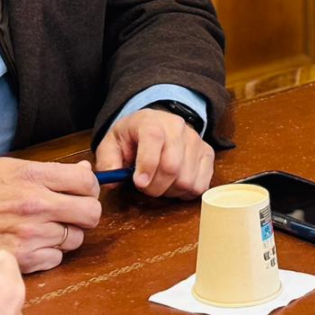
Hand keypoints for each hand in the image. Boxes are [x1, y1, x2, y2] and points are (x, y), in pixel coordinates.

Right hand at [0, 158, 100, 273]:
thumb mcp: (10, 168)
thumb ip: (50, 171)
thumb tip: (84, 170)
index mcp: (33, 176)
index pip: (87, 181)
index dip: (89, 187)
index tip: (82, 191)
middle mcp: (36, 205)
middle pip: (90, 212)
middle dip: (85, 213)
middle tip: (72, 213)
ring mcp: (31, 234)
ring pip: (76, 238)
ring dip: (66, 235)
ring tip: (45, 228)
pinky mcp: (23, 259)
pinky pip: (57, 258)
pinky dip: (50, 253)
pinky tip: (33, 244)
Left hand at [95, 108, 214, 198]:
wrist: (157, 124)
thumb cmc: (132, 137)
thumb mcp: (111, 144)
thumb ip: (107, 162)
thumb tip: (113, 182)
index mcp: (151, 122)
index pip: (154, 139)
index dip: (147, 165)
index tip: (138, 182)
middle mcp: (177, 128)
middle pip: (172, 166)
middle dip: (155, 186)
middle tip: (144, 187)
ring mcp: (196, 140)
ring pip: (187, 180)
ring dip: (170, 191)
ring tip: (160, 184)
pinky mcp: (207, 154)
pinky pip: (201, 185)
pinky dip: (186, 192)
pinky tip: (175, 184)